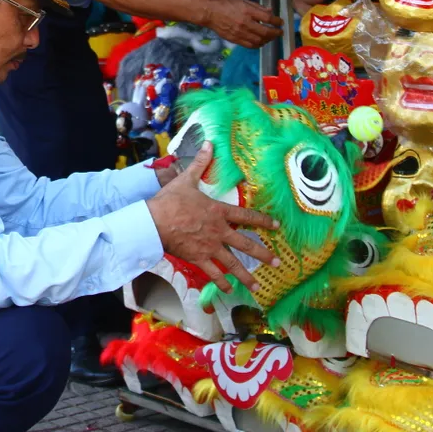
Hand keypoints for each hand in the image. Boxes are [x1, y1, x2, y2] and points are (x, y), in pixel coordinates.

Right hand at [146, 142, 280, 293]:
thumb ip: (200, 163)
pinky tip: (228, 290)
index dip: (263, 220)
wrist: (155, 221)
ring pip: (233, 263)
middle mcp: (219, 232)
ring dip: (246, 275)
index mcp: (219, 212)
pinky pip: (213, 273)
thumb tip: (209, 143)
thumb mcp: (187, 179)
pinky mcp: (198, 258)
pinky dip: (221, 282)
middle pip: (246, 244)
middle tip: (276, 263)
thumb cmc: (171, 200)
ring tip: (257, 286)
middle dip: (263, 254)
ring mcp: (210, 247)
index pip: (246, 216)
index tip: (276, 226)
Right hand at [203, 0, 282, 48]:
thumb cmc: (226, 5)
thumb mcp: (243, 1)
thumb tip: (270, 11)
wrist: (210, 13)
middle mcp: (245, 23)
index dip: (277, 21)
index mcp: (248, 11)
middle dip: (275, 33)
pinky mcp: (235, 39)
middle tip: (279, 32)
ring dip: (268, 40)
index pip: (268, 18)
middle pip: (266, 32)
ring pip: (259, 40)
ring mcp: (240, 33)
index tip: (280, 22)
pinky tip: (261, 42)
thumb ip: (257, 7)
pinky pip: (250, 45)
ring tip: (271, 37)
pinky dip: (258, 45)